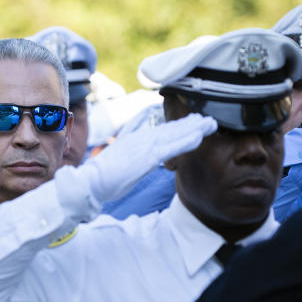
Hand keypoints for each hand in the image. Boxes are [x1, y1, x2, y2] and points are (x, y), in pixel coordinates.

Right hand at [80, 113, 216, 203]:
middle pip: (171, 129)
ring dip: (194, 129)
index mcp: (137, 139)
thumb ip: (131, 145)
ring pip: (175, 134)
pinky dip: (186, 140)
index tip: (194, 123)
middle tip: (208, 120)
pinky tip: (199, 137)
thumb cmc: (103, 174)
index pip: (162, 130)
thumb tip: (141, 140)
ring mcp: (145, 146)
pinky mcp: (147, 157)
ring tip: (210, 124)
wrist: (91, 182)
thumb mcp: (119, 155)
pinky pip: (172, 147)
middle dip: (191, 124)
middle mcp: (142, 138)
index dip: (179, 126)